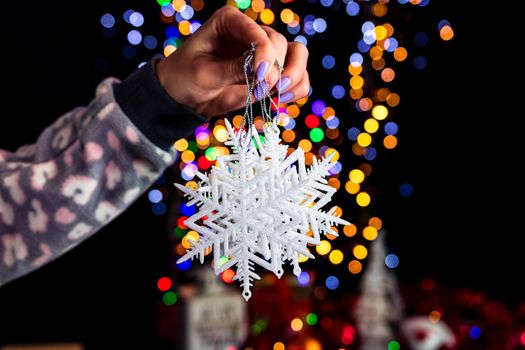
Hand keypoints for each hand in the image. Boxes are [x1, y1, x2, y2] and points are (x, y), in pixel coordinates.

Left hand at [156, 5, 309, 117]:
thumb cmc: (185, 77)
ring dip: (295, 76)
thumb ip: (234, 70)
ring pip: (297, 55)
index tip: (261, 76)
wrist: (182, 96)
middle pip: (281, 44)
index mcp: (230, 22)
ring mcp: (264, 53)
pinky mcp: (271, 74)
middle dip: (278, 68)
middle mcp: (251, 32)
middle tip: (264, 89)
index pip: (257, 32)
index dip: (265, 53)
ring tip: (280, 94)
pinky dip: (296, 89)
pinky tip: (282, 100)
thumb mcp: (205, 74)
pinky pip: (296, 77)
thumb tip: (265, 73)